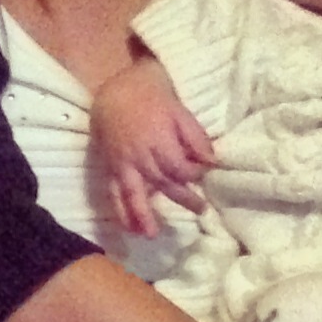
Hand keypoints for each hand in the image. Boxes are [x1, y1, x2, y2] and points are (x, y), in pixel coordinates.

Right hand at [94, 63, 213, 237]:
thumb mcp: (180, 110)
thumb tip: (211, 161)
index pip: (181, 169)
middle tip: (201, 210)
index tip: (204, 174)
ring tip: (151, 235)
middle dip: (182, 199)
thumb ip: (195, 137)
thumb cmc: (151, 94)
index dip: (194, 174)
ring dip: (143, 216)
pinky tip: (128, 226)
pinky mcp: (110, 166)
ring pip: (134, 194)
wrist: (114, 86)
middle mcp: (141, 156)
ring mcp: (123, 163)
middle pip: (164, 184)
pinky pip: (113, 192)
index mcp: (160, 142)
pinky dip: (119, 210)